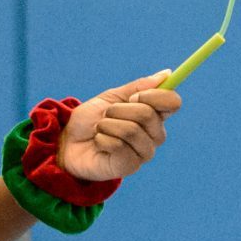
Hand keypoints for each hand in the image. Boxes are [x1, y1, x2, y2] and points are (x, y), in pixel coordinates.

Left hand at [56, 72, 181, 181]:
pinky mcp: (129, 166)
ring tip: (99, 129)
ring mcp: (143, 152)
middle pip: (148, 114)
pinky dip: (102, 139)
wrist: (67, 142)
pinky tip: (99, 143)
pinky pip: (119, 146)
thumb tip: (166, 74)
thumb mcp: (111, 98)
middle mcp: (154, 135)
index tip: (133, 96)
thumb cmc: (90, 120)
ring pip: (132, 130)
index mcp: (153, 115)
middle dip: (119, 109)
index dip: (154, 95)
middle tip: (107, 115)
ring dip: (107, 125)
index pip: (172, 102)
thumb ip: (137, 87)